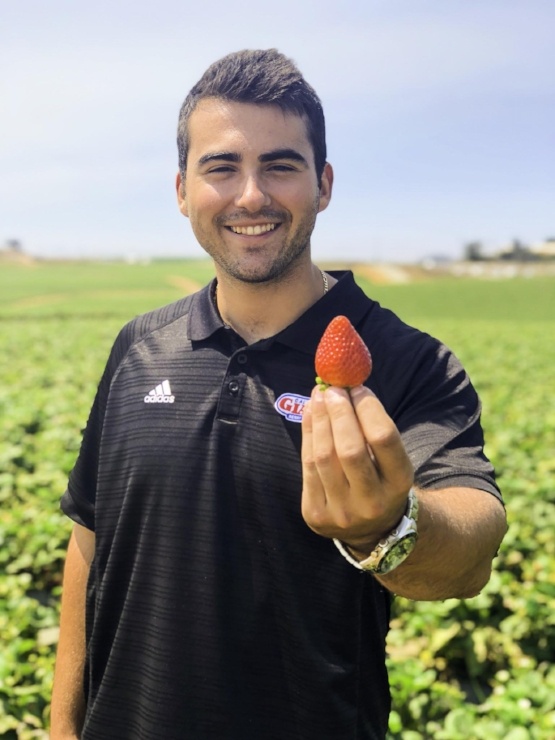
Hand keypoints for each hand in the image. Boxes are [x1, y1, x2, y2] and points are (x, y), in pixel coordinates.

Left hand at [301, 385, 413, 555]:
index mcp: (399, 484)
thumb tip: (344, 386)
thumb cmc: (380, 479)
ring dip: (319, 419)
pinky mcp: (315, 514)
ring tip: (318, 396)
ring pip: (323, 457)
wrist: (371, 530)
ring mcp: (342, 512)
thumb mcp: (390, 459)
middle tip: (332, 388)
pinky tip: (309, 414)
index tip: (356, 386)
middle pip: (350, 449)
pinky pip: (306, 467)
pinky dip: (307, 435)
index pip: (383, 439)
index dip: (367, 408)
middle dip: (339, 413)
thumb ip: (371, 428)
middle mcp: (372, 502)